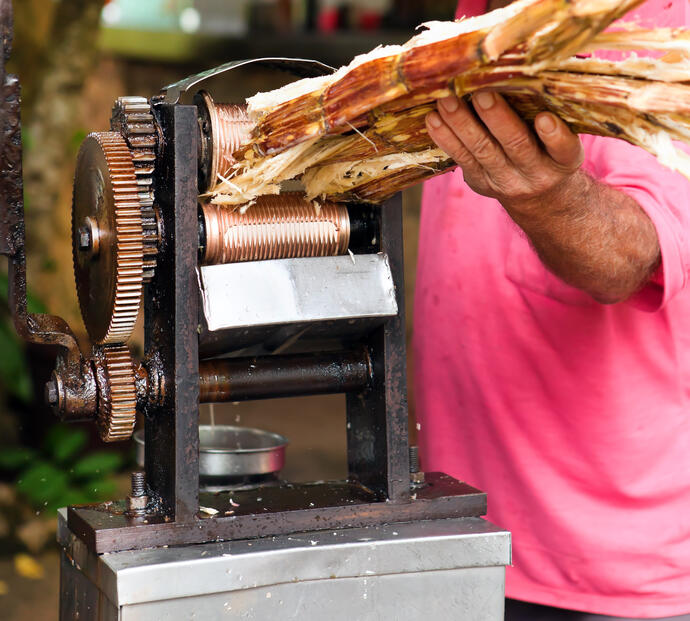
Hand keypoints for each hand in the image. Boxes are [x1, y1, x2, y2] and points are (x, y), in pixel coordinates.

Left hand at [425, 91, 583, 213]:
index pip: (563, 150)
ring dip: (462, 124)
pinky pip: (462, 159)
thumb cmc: (550, 151)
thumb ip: (553, 113)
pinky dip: (446, 138)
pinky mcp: (480, 181)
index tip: (544, 118)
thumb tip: (528, 65)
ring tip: (447, 101)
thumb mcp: (562, 142)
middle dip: (497, 119)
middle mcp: (535, 173)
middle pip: (516, 145)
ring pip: (482, 151)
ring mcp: (505, 180)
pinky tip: (433, 119)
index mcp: (563, 161)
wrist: (538, 196)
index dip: (554, 136)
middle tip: (482, 93)